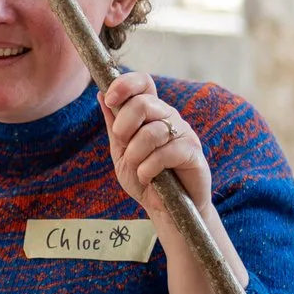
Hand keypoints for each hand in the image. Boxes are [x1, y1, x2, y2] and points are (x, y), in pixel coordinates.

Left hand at [101, 71, 210, 232]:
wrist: (167, 210)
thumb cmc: (146, 180)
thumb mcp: (121, 152)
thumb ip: (114, 125)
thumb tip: (100, 93)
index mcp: (151, 114)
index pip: (143, 83)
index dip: (125, 84)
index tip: (109, 98)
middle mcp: (169, 118)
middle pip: (143, 103)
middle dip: (124, 125)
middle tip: (122, 143)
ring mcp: (183, 133)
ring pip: (152, 131)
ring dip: (135, 154)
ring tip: (137, 168)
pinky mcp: (193, 153)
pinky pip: (165, 153)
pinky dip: (149, 168)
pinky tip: (148, 178)